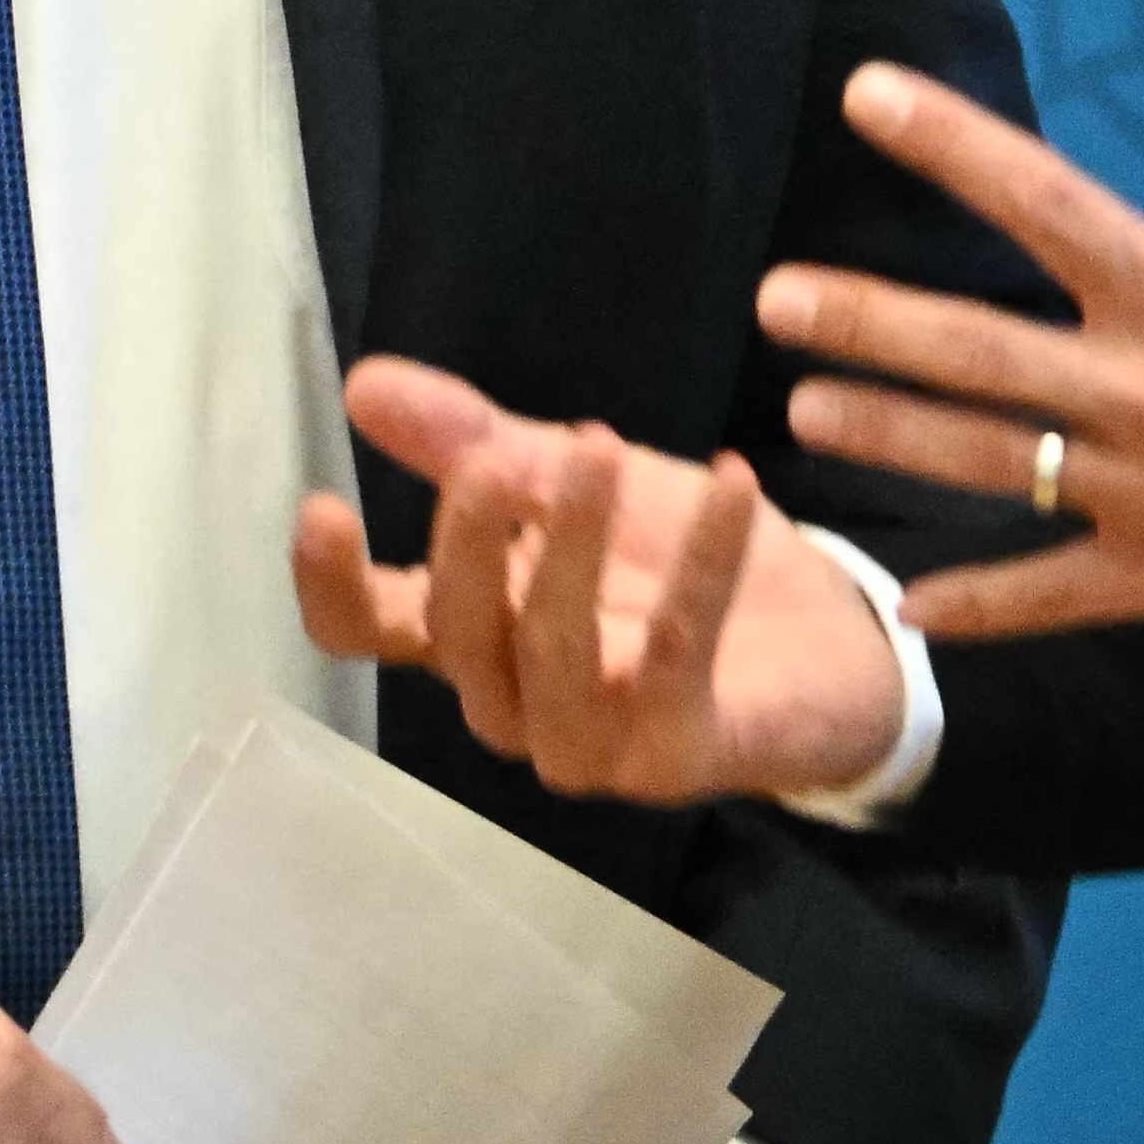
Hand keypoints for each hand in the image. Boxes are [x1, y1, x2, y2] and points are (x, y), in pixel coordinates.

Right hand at [286, 358, 903, 801]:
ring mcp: (590, 745)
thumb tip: (363, 384)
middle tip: (497, 456)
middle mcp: (513, 702)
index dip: (331, 584)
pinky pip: (675, 659)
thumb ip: (472, 441)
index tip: (322, 504)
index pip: (366, 632)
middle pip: (455, 634)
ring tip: (600, 448)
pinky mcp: (676, 758)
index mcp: (469, 635)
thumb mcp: (570, 481)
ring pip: (549, 655)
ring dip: (569, 548)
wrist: (821, 640)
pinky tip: (733, 482)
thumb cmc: (669, 562)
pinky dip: (702, 563)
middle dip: (468, 540)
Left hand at [763, 61, 1143, 654]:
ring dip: (892, 436)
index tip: (867, 95)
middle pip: (982, 343)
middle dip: (869, 316)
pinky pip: (1060, 594)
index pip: (1045, 200)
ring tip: (802, 415)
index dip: (950, 142)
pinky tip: (908, 608)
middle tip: (776, 294)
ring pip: (995, 463)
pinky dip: (983, 608)